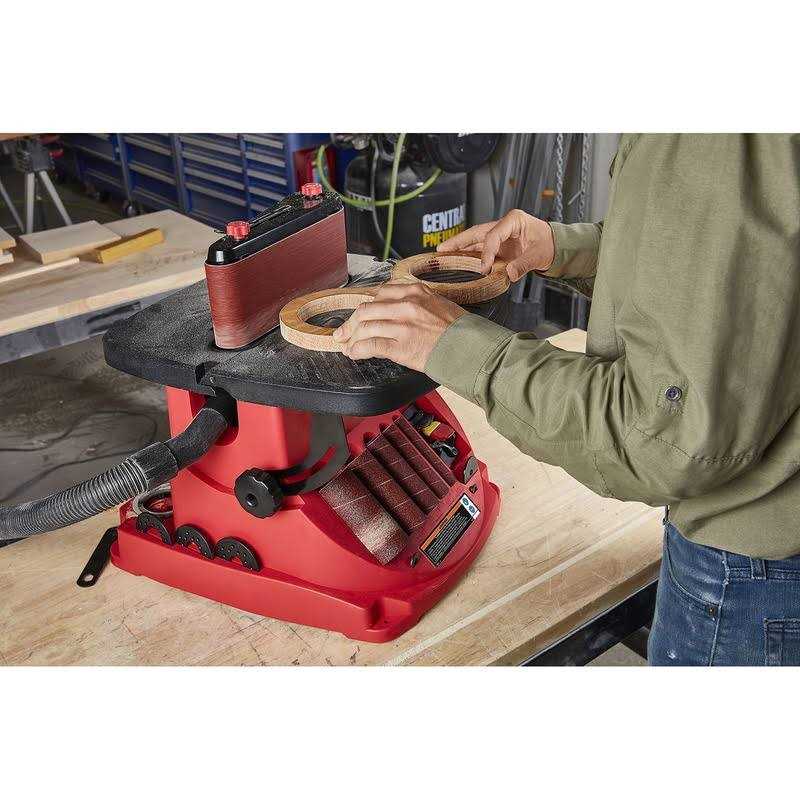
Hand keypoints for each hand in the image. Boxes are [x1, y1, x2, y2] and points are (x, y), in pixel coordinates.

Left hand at [332, 282, 464, 370]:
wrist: (471, 348)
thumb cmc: (459, 330)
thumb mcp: (439, 304)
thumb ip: (416, 302)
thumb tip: (395, 311)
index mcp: (415, 291)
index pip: (380, 294)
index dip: (365, 306)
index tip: (360, 314)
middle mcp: (406, 305)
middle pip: (366, 309)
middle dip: (350, 322)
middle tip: (343, 332)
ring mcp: (402, 325)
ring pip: (365, 326)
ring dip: (351, 338)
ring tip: (347, 346)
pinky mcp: (401, 346)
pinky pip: (371, 345)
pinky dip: (357, 350)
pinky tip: (354, 353)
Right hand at [437, 209, 554, 280]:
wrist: (555, 247)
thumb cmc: (549, 245)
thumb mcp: (539, 255)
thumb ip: (524, 264)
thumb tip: (509, 275)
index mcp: (513, 220)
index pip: (493, 236)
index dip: (486, 252)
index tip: (483, 268)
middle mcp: (503, 225)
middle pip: (476, 233)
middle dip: (457, 241)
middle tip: (440, 249)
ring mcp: (499, 235)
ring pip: (475, 240)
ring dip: (459, 248)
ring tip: (442, 254)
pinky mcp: (498, 246)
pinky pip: (480, 249)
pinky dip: (468, 255)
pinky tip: (457, 261)